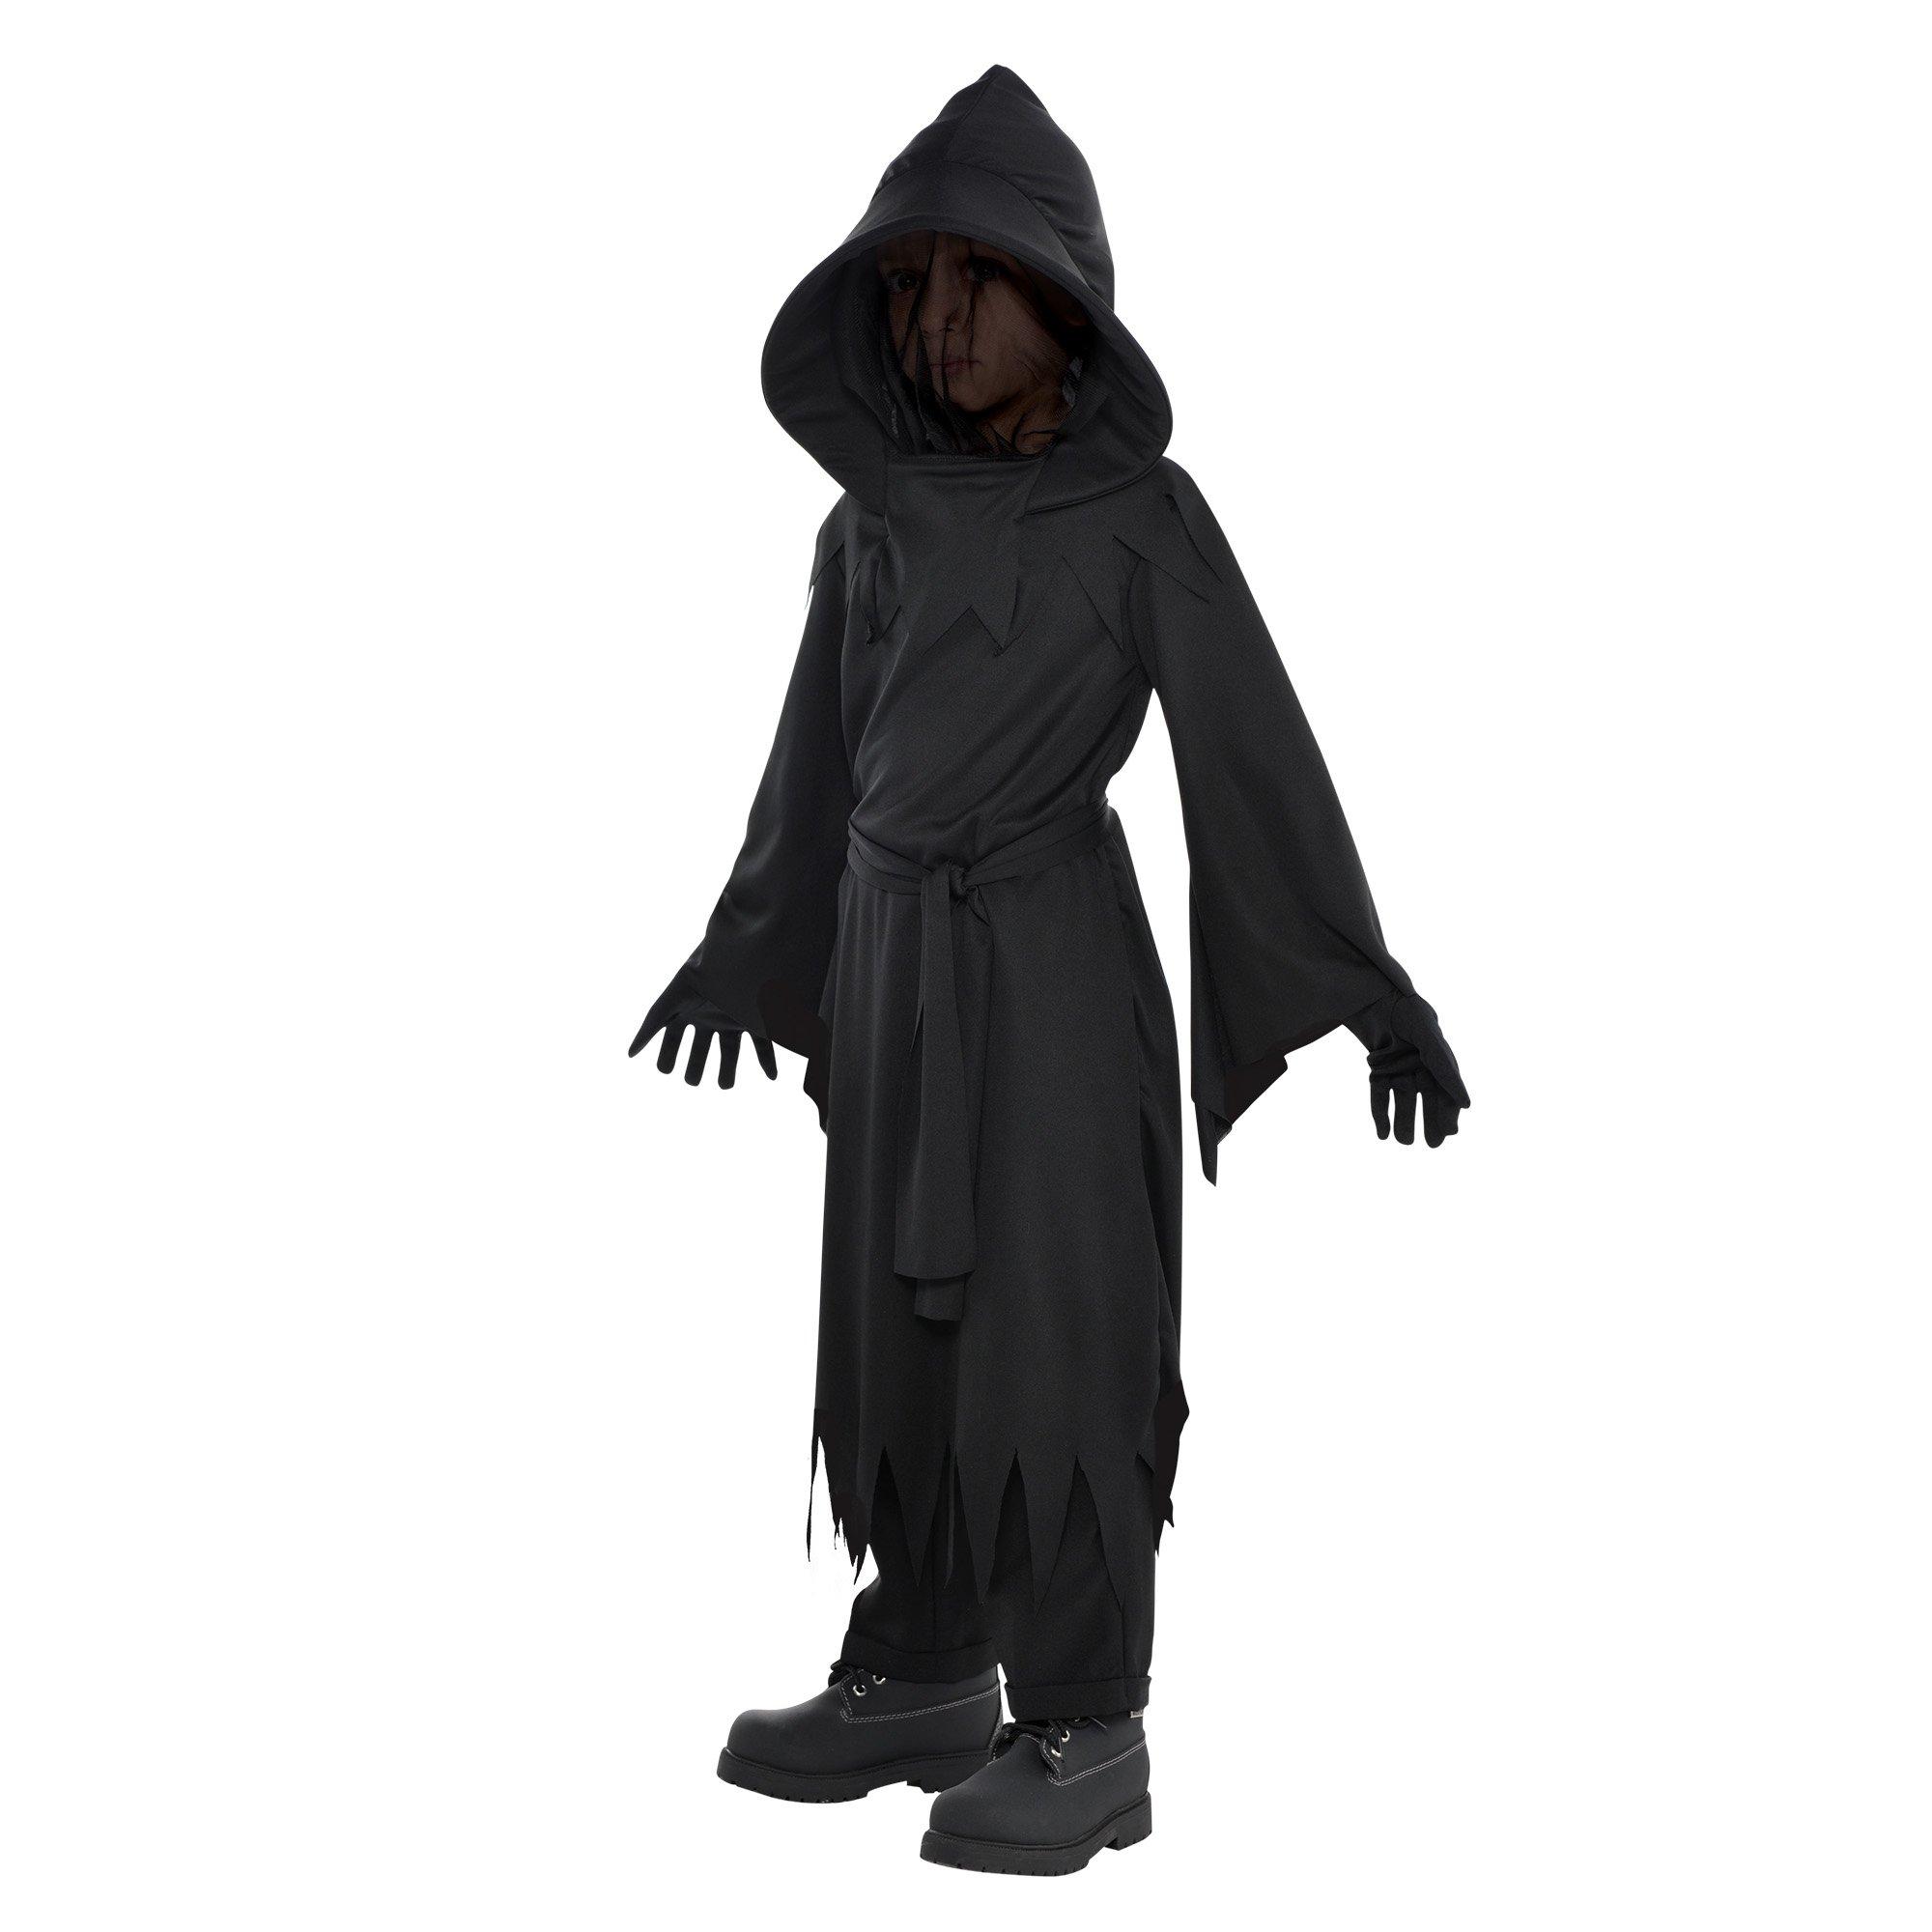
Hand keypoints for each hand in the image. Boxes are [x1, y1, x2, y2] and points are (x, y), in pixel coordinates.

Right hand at [629, 984, 777, 1089]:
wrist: (734, 953)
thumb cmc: (698, 974)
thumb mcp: (671, 1002)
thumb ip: (650, 1028)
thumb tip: (629, 1055)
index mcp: (687, 1011)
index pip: (672, 1040)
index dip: (667, 1056)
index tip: (665, 1069)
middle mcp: (709, 1017)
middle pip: (701, 1050)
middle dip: (696, 1067)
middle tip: (692, 1081)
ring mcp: (732, 1019)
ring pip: (731, 1052)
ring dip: (728, 1070)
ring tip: (725, 1085)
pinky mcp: (755, 1019)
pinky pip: (763, 1045)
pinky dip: (768, 1062)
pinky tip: (771, 1077)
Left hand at [1348, 992, 1469, 1147]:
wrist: (1377, 998)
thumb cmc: (1409, 1015)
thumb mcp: (1429, 1038)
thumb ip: (1445, 1068)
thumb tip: (1467, 1105)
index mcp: (1438, 1061)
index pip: (1446, 1093)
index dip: (1448, 1113)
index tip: (1449, 1132)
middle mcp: (1420, 1068)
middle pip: (1428, 1101)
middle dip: (1430, 1122)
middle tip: (1433, 1144)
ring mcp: (1399, 1071)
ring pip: (1403, 1102)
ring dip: (1404, 1122)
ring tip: (1403, 1141)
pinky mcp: (1378, 1072)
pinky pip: (1380, 1096)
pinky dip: (1380, 1114)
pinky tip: (1381, 1133)